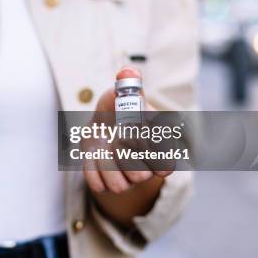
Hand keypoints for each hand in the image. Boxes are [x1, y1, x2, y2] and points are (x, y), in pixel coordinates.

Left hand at [83, 67, 172, 194]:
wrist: (104, 125)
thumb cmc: (121, 108)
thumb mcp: (126, 93)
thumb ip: (129, 82)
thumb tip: (127, 71)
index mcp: (160, 148)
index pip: (165, 165)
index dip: (148, 150)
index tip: (134, 131)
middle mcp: (146, 168)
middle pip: (140, 176)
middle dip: (123, 153)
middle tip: (116, 136)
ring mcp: (127, 179)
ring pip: (119, 186)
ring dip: (105, 162)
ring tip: (102, 144)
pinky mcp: (106, 183)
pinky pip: (99, 186)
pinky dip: (91, 169)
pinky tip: (92, 153)